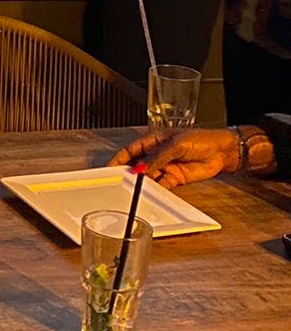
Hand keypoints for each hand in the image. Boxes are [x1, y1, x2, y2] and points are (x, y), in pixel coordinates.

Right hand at [110, 129, 240, 188]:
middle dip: (129, 172)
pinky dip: (156, 189)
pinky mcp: (174, 178)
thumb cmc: (201, 139)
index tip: (110, 167)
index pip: (130, 150)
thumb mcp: (175, 145)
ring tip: (137, 187)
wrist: (221, 152)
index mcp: (153, 140)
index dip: (119, 158)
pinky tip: (152, 190)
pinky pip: (161, 185)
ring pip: (148, 176)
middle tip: (121, 181)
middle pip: (137, 164)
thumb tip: (141, 168)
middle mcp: (157, 154)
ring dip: (143, 182)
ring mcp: (165, 166)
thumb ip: (157, 158)